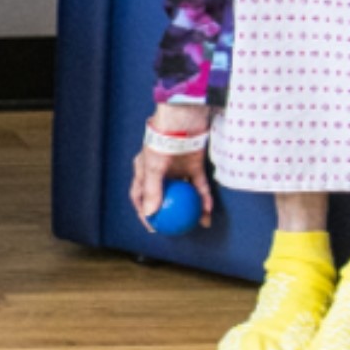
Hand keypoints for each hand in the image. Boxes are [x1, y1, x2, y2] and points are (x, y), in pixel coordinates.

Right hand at [125, 101, 214, 223]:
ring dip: (193, 208)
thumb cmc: (163, 142)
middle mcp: (162, 171)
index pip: (141, 195)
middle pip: (166, 197)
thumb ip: (152, 190)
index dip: (144, 211)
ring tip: (200, 223)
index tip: (153, 226)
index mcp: (144, 170)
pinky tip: (209, 209)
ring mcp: (179, 168)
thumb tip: (150, 214)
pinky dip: (204, 196)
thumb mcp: (153, 168)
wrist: (183, 121)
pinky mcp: (195, 165)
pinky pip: (200, 185)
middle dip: (172, 213)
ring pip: (186, 193)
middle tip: (179, 228)